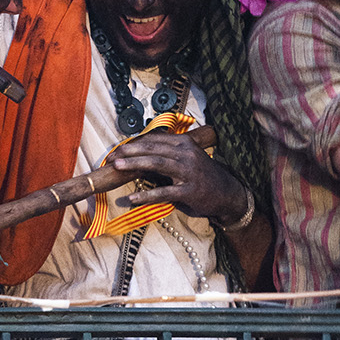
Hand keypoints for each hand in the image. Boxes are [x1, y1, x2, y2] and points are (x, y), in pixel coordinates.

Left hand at [111, 132, 248, 224]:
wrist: (227, 194)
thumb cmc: (202, 176)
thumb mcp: (185, 160)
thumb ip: (164, 157)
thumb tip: (136, 158)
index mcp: (183, 143)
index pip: (153, 140)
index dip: (133, 144)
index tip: (116, 149)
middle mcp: (186, 154)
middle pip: (152, 149)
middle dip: (129, 152)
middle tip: (111, 156)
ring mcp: (188, 172)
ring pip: (157, 164)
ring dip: (134, 164)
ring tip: (117, 166)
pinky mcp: (189, 191)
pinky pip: (164, 193)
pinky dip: (147, 196)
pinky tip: (132, 199)